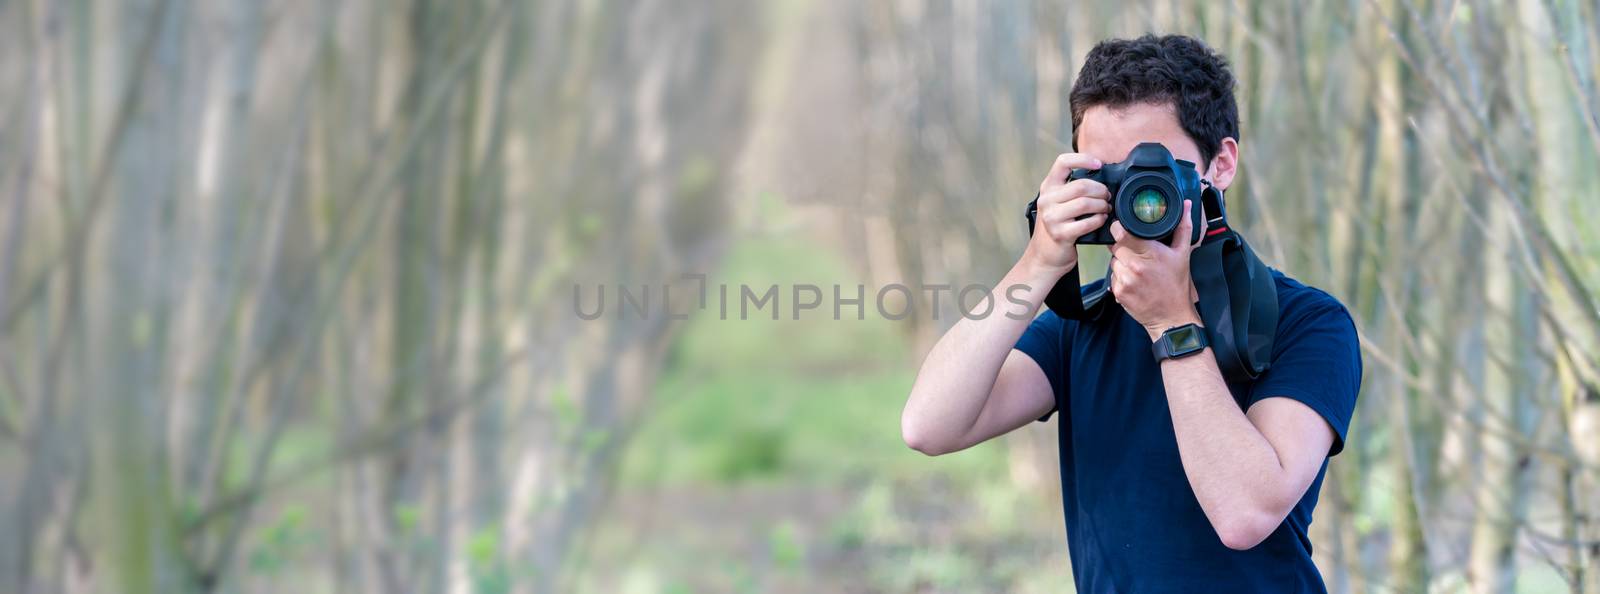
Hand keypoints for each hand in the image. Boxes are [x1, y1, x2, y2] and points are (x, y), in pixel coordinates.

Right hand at [1024, 153, 1110, 277]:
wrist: (1045, 255)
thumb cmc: (1058, 225)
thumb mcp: (1059, 202)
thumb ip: (1072, 189)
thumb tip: (1100, 176)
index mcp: (1048, 187)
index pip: (1062, 162)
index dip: (1083, 159)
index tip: (1098, 164)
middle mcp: (1047, 200)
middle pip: (1081, 185)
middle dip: (1101, 190)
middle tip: (1107, 196)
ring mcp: (1052, 217)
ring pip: (1086, 203)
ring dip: (1102, 205)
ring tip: (1105, 208)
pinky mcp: (1060, 233)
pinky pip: (1087, 222)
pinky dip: (1099, 220)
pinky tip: (1101, 220)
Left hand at [1109, 199, 1206, 339]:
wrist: (1171, 317)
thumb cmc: (1177, 286)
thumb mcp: (1183, 254)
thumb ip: (1183, 227)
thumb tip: (1186, 206)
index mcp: (1150, 253)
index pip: (1121, 233)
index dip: (1119, 228)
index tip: (1122, 228)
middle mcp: (1135, 266)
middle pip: (1115, 246)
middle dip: (1123, 246)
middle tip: (1138, 253)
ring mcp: (1125, 280)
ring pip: (1113, 261)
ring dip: (1121, 262)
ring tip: (1138, 269)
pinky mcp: (1118, 292)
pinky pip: (1113, 277)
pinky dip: (1120, 277)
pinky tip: (1134, 281)